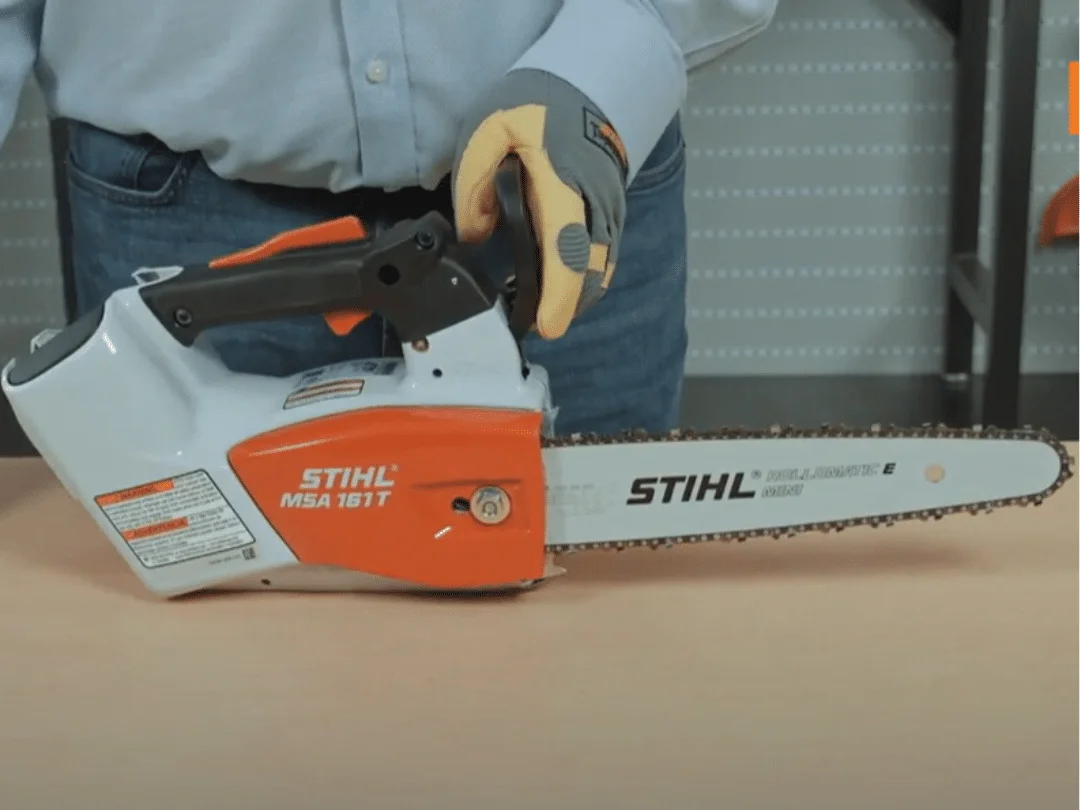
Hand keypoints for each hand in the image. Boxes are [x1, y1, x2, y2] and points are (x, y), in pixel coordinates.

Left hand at [452, 68, 628, 339]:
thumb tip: (475, 234)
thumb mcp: (487, 130)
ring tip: (545, 315)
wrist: (584, 87)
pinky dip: (584, 281)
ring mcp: (609, 209)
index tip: (548, 325)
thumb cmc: (534, 106)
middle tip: (537, 329)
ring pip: (601, 269)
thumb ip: (474, 184)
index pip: (567, 245)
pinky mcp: (611, 216)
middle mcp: (595, 200)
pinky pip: (602, 259)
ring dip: (577, 298)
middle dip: (568, 306)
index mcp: (563, 179)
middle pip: (591, 269)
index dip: (560, 291)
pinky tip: (560, 294)